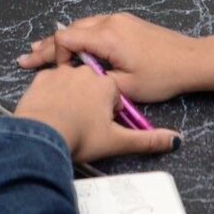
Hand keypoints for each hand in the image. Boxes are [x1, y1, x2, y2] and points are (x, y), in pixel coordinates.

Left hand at [13, 62, 180, 162]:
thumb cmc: (78, 136)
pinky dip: (50, 96)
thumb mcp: (117, 141)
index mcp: (105, 84)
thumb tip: (173, 140)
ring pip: (70, 83)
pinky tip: (50, 112)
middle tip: (83, 125)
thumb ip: (147, 139)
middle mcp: (84, 72)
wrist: (41, 137)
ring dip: (70, 97)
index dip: (109, 112)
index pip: (113, 95)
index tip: (101, 126)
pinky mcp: (41, 79)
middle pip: (92, 86)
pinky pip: (49, 85)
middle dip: (90, 103)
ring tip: (66, 120)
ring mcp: (61, 73)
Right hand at [17, 12, 213, 102]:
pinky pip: (94, 27)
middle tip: (25, 58)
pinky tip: (70, 46)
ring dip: (62, 41)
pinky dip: (78, 37)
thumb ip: (95, 81)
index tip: (56, 75)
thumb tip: (76, 79)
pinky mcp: (126, 24)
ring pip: (81, 27)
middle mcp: (110, 22)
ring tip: (39, 51)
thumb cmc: (162, 76)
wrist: (193, 60)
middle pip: (70, 30)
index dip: (54, 56)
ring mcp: (119, 20)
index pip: (67, 38)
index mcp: (108, 36)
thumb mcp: (125, 88)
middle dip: (48, 46)